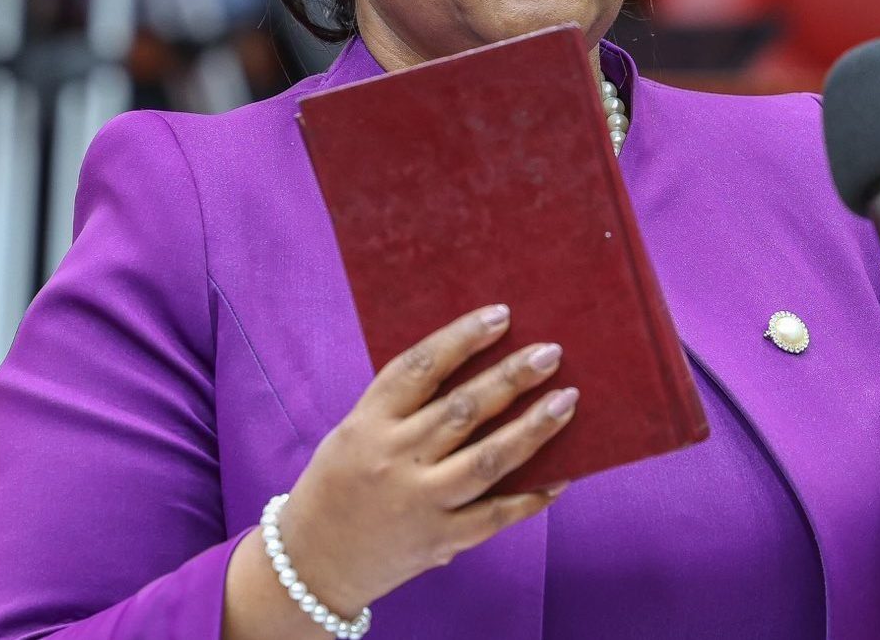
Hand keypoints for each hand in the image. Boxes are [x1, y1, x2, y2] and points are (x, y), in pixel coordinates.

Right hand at [278, 304, 575, 616]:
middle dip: (511, 377)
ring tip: (568, 400)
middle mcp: (395, 460)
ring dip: (533, 428)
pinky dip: (531, 496)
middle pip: (462, 410)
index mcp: (369, 424)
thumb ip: (405, 406)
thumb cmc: (340, 483)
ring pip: (487, 460)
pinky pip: (495, 515)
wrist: (312, 564)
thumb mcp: (355, 432)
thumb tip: (479, 367)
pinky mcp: (440, 541)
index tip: (501, 315)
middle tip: (551, 352)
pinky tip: (563, 474)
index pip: (420, 368)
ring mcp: (420, 503)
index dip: (462, 338)